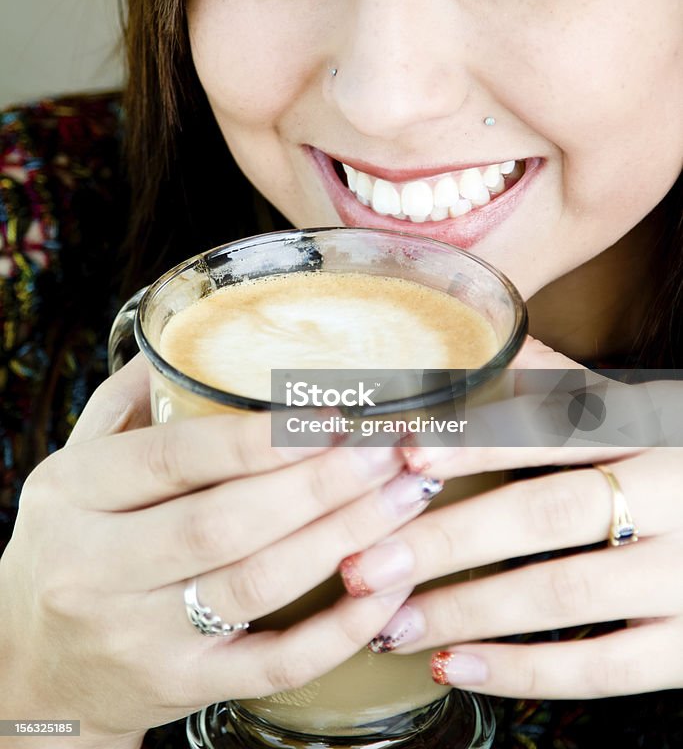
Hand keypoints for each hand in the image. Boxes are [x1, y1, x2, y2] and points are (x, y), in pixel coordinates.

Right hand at [0, 356, 438, 741]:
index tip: (331, 413)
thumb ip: (126, 404)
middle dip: (319, 483)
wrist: (36, 671)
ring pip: (256, 586)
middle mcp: (96, 567)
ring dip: (342, 538)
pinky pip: (273, 665)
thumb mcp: (73, 468)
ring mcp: (139, 636)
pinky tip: (385, 590)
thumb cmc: (69, 548)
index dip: (258, 437)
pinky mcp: (180, 686)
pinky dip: (338, 630)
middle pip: (224, 523)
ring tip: (404, 496)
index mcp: (74, 494)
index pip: (174, 458)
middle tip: (388, 449)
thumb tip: (190, 338)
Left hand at [340, 337, 682, 698]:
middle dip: (447, 540)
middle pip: (544, 513)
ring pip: (561, 592)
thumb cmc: (678, 468)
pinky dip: (522, 670)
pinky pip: (603, 667)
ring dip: (465, 609)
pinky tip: (455, 666)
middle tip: (364, 562)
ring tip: (389, 620)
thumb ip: (564, 391)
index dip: (477, 441)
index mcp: (655, 427)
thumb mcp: (644, 414)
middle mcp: (674, 493)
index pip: (554, 428)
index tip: (404, 455)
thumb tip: (474, 360)